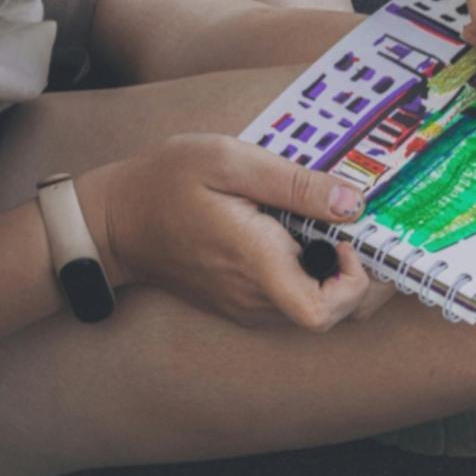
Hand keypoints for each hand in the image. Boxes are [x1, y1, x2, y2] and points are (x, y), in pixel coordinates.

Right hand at [77, 134, 390, 330]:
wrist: (116, 219)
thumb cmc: (167, 181)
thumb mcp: (230, 161)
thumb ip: (295, 184)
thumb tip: (353, 204)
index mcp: (255, 263)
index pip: (322, 311)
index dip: (354, 282)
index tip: (346, 237)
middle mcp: (255, 297)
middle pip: (333, 314)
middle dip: (359, 276)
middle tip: (356, 227)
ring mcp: (247, 306)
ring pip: (317, 311)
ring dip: (337, 275)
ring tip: (329, 224)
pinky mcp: (242, 302)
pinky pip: (293, 302)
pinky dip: (314, 276)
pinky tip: (304, 234)